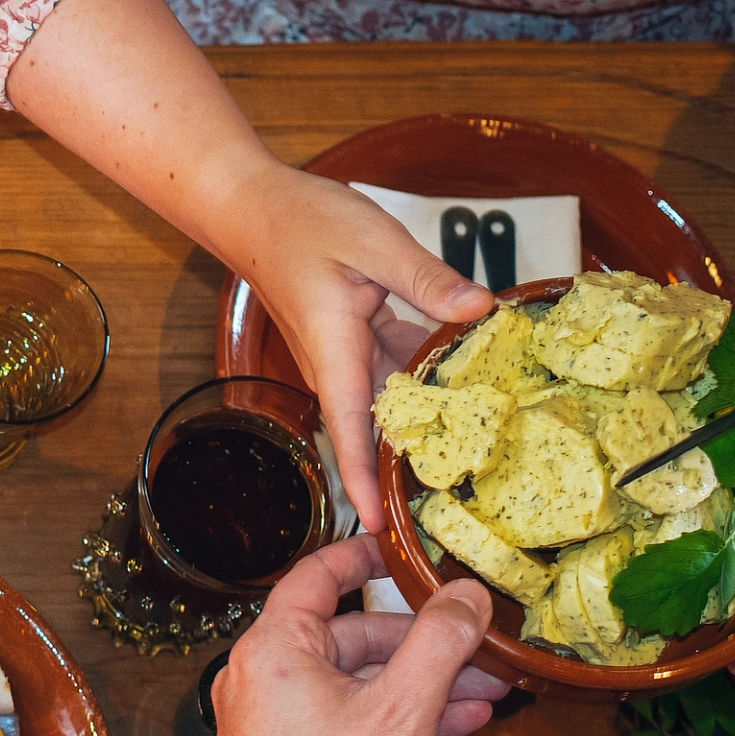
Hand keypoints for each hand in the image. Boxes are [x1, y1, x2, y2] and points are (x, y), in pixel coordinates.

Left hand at [209, 538, 507, 735]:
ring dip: (423, 682)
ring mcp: (276, 721)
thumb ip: (439, 644)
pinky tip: (462, 723)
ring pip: (359, 682)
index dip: (365, 557)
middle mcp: (264, 677)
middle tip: (484, 640)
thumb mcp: (401, 712)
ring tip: (492, 685)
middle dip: (423, 640)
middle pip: (350, 634)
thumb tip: (468, 594)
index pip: (318, 576)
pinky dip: (400, 718)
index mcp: (273, 649)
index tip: (407, 547)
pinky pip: (352, 719)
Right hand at [213, 161, 495, 533]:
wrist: (251, 208)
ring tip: (483, 439)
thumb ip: (428, 278)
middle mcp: (335, 364)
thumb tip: (481, 310)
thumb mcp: (374, 242)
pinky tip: (469, 370)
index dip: (362, 480)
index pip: (349, 430)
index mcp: (335, 351)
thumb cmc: (301, 222)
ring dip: (425, 417)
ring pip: (388, 398)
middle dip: (410, 460)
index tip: (377, 527)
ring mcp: (341, 353)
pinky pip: (390, 368)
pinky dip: (424, 374)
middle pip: (374, 427)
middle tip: (463, 493)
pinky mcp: (349, 338)